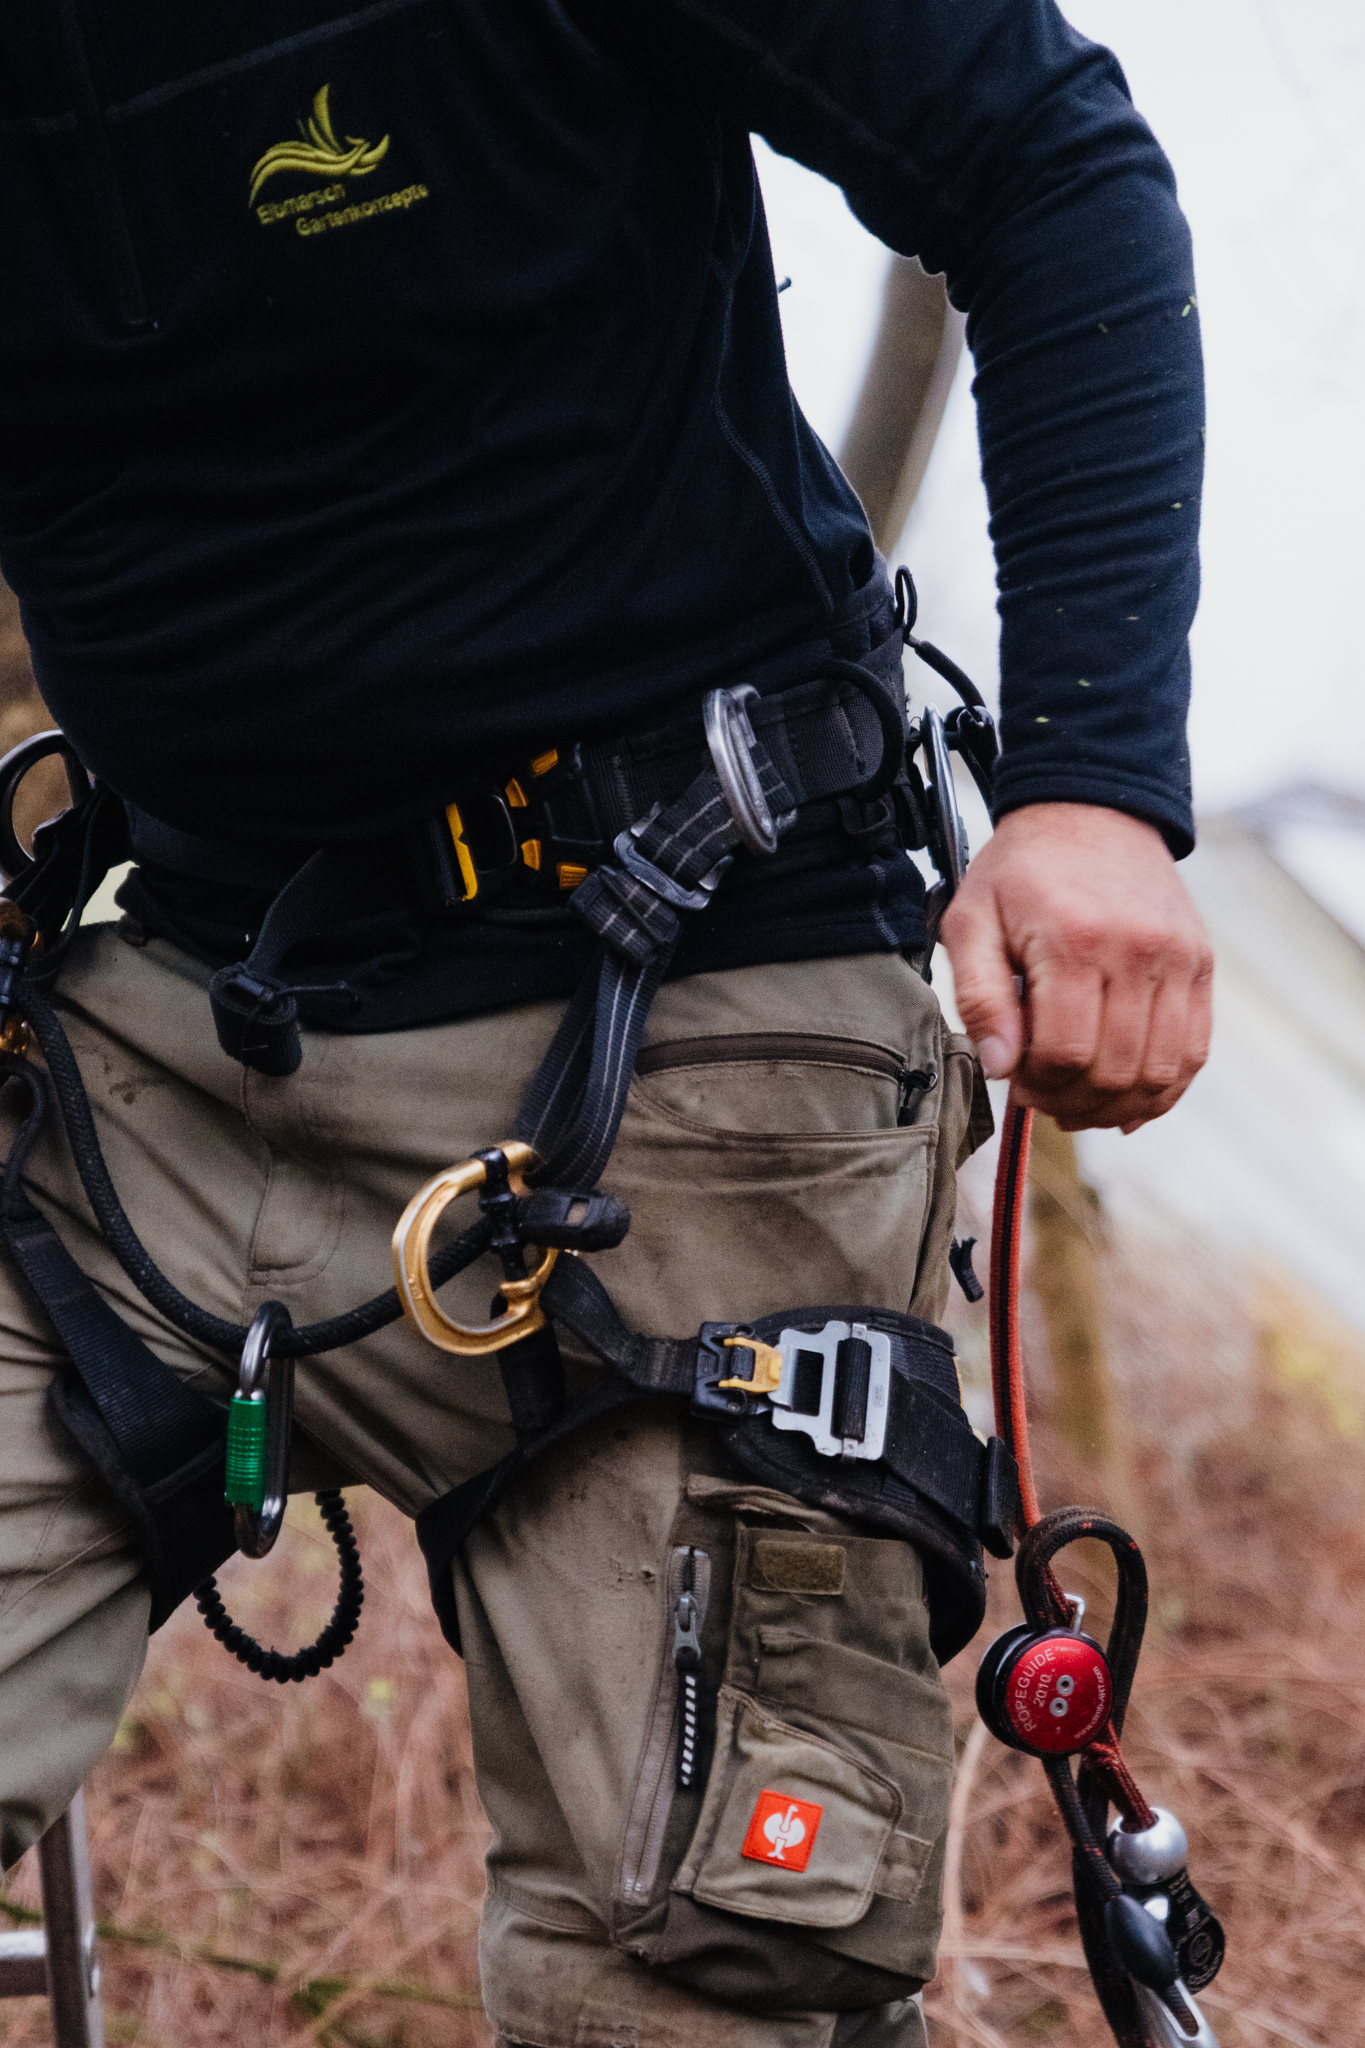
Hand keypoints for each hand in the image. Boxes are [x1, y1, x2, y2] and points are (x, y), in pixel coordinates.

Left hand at [940, 803, 1212, 1131]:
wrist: (1092, 810)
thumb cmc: (1021, 871)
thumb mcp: (971, 920)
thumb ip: (980, 996)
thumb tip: (1000, 1067)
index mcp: (1074, 941)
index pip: (1064, 1053)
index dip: (1035, 1084)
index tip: (1013, 1079)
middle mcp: (1137, 952)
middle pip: (1113, 1071)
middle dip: (1070, 1101)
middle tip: (1040, 1097)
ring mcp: (1179, 961)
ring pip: (1159, 1073)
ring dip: (1114, 1107)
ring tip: (1077, 1104)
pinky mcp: (1201, 966)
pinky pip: (1193, 1053)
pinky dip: (1161, 1092)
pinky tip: (1124, 1104)